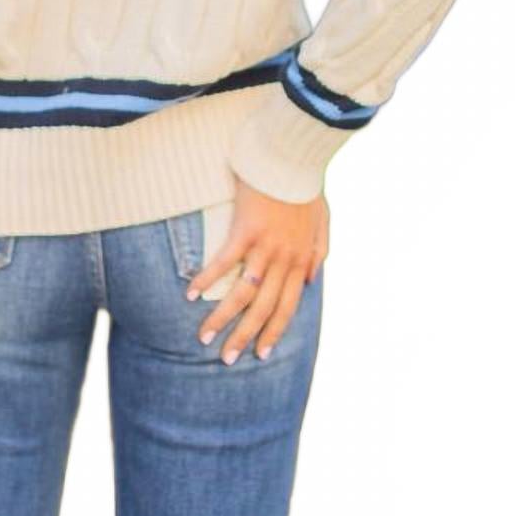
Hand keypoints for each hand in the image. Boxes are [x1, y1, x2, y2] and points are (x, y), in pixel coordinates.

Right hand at [186, 187, 329, 362]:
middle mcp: (285, 260)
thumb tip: (311, 281)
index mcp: (302, 260)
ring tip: (203, 336)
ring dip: (221, 318)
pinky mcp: (246, 230)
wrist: (295, 156)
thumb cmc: (307, 185)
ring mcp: (265, 247)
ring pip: (242, 294)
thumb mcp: (323, 221)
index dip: (273, 332)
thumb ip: (320, 252)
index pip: (287, 307)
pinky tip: (190, 293)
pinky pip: (224, 262)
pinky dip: (207, 279)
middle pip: (263, 309)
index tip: (260, 353)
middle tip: (227, 359)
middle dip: (244, 337)